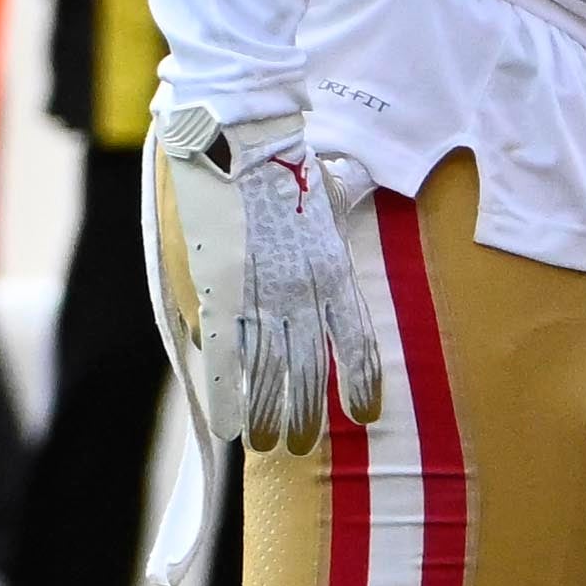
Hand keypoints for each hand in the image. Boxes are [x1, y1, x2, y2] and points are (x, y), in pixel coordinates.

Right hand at [153, 104, 391, 452]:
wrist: (237, 140)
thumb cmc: (285, 160)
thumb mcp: (331, 187)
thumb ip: (344, 200)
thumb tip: (359, 184)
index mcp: (333, 270)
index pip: (358, 341)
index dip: (362, 382)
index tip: (367, 415)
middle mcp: (302, 291)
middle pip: (312, 369)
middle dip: (309, 413)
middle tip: (305, 446)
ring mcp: (258, 296)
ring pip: (270, 373)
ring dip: (271, 414)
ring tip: (273, 445)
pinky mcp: (218, 293)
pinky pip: (224, 357)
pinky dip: (226, 396)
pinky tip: (229, 429)